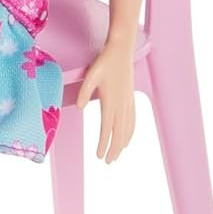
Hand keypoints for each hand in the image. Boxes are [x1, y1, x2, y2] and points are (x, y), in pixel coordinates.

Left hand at [75, 41, 136, 162]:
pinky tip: (128, 138)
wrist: (121, 51)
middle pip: (119, 133)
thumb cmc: (104, 62)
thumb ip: (84, 92)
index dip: (103, 143)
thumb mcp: (90, 75)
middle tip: (108, 162)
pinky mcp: (131, 98)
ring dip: (122, 143)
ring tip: (117, 155)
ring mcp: (128, 102)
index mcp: (110, 101)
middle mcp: (121, 104)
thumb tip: (79, 108)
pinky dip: (131, 132)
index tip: (99, 156)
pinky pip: (133, 120)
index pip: (106, 128)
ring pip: (127, 128)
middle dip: (114, 149)